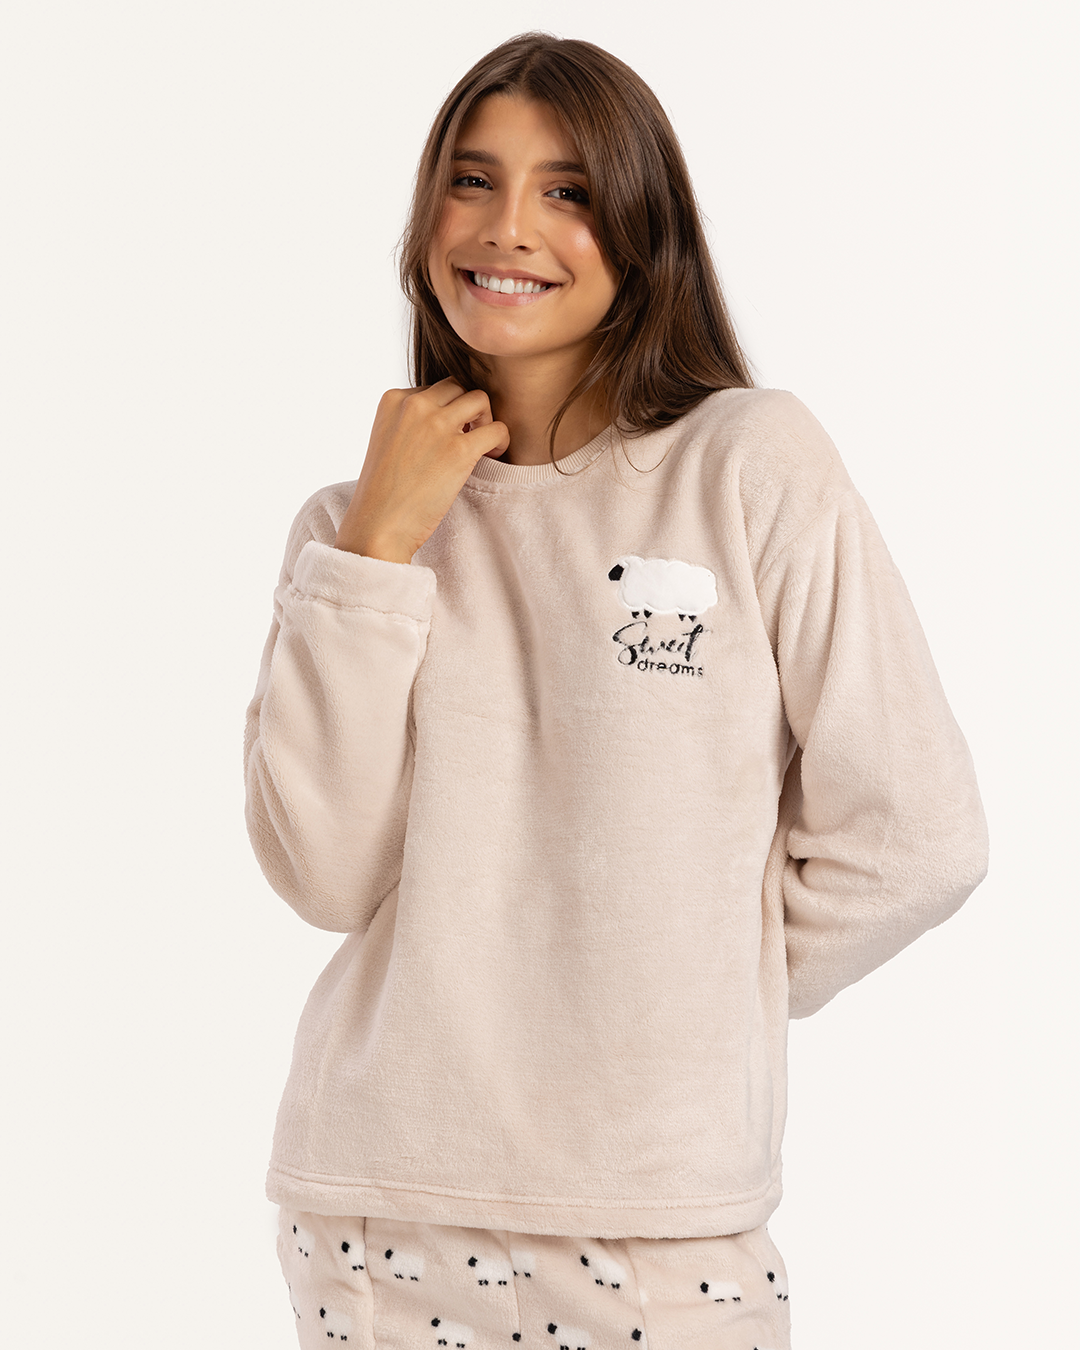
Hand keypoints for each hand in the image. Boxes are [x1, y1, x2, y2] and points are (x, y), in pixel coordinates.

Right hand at [335, 379, 509, 563]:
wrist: (377, 526)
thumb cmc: (382, 493)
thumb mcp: (386, 440)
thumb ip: (410, 422)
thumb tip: (446, 417)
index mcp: (393, 399)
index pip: (434, 389)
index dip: (445, 411)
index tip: (445, 436)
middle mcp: (414, 405)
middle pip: (458, 386)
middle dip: (467, 409)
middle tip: (468, 436)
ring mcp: (437, 425)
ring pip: (481, 399)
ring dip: (486, 420)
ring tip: (480, 445)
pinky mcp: (459, 450)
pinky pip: (497, 429)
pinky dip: (501, 441)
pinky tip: (492, 456)